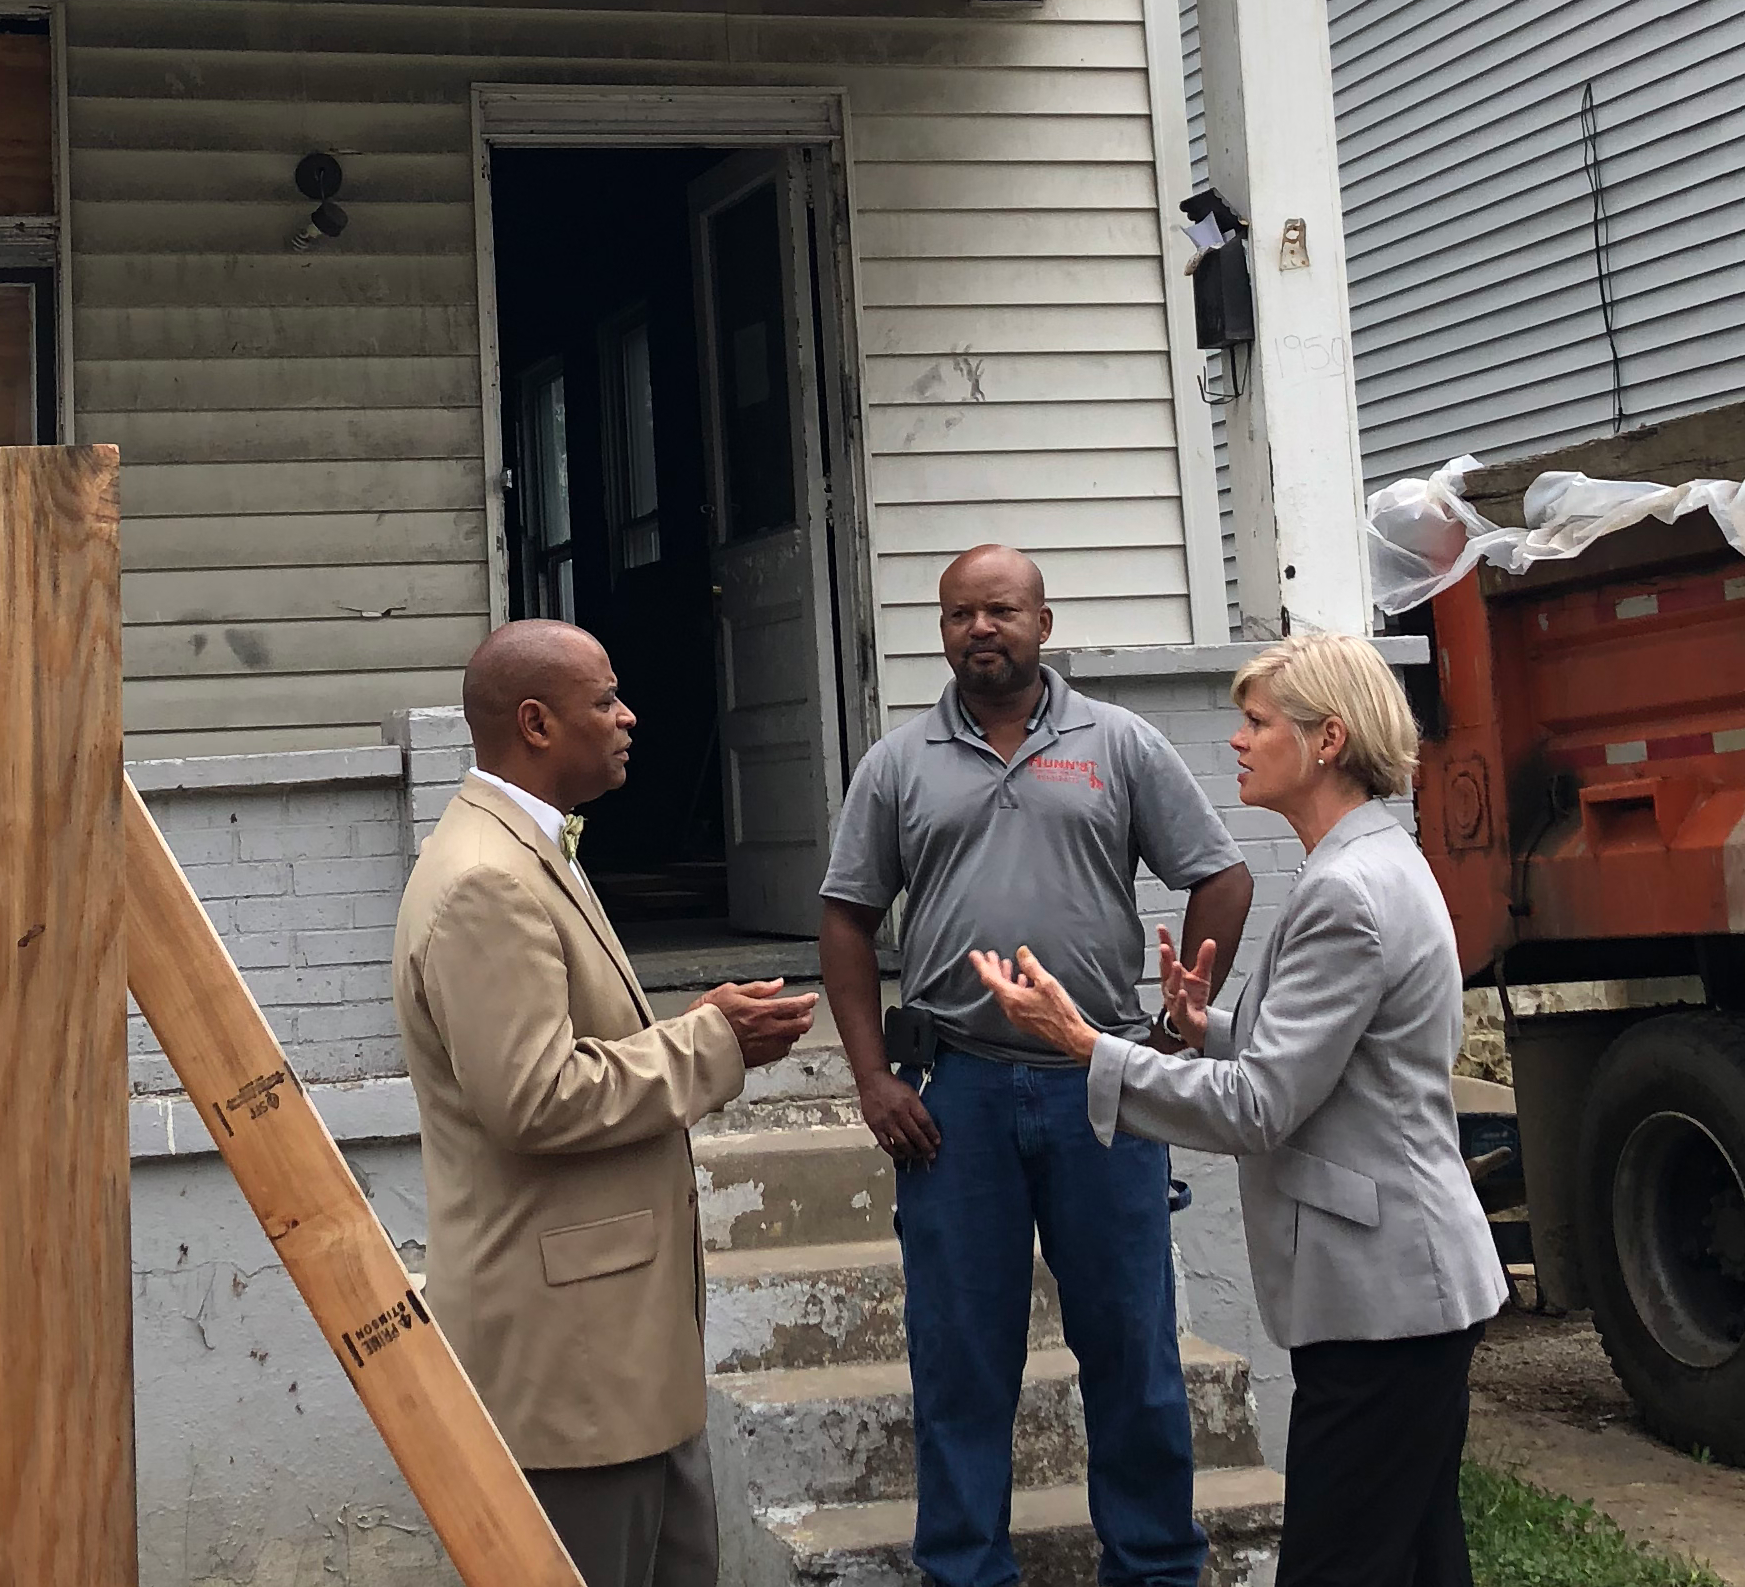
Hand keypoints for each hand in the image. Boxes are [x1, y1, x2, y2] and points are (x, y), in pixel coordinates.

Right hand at [697, 979, 817, 1067]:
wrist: (696, 1044)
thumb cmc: (709, 1016)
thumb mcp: (730, 991)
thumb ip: (759, 988)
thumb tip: (778, 984)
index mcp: (763, 1011)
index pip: (796, 1006)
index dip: (808, 1001)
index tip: (813, 998)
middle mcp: (769, 1030)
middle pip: (801, 1025)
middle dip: (807, 1017)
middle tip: (806, 1012)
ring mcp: (765, 1047)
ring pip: (792, 1039)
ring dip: (795, 1030)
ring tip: (791, 1023)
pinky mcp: (759, 1060)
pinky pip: (780, 1052)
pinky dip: (784, 1043)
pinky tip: (778, 1038)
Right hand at [858, 1068, 939, 1162]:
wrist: (872, 1080)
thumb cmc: (892, 1086)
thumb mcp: (911, 1092)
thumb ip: (918, 1109)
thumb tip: (927, 1128)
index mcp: (910, 1101)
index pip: (925, 1122)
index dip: (933, 1134)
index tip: (937, 1142)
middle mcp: (898, 1112)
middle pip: (915, 1135)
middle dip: (925, 1147)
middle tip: (931, 1155)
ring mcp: (886, 1121)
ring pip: (902, 1142)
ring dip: (912, 1152)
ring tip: (918, 1156)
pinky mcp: (875, 1127)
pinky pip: (886, 1144)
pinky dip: (895, 1153)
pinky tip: (901, 1156)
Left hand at [967, 946, 1096, 1063]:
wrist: (1069, 1035)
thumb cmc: (1059, 1011)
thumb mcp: (1046, 983)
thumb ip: (1031, 966)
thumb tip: (1021, 952)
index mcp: (1012, 998)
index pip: (990, 979)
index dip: (982, 965)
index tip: (975, 955)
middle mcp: (1010, 1008)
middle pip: (995, 986)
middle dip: (993, 969)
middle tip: (992, 956)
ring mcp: (1016, 1016)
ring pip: (1004, 993)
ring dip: (1004, 977)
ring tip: (1007, 964)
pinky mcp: (1023, 1020)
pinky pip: (1012, 1000)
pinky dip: (1013, 987)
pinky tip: (1021, 980)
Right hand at [1156, 927, 1215, 1049]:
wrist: (1195, 1026)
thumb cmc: (1193, 1000)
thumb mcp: (1202, 977)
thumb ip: (1205, 959)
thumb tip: (1210, 941)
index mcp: (1174, 976)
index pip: (1168, 956)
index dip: (1165, 942)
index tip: (1161, 928)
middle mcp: (1170, 987)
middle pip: (1166, 971)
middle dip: (1164, 959)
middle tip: (1164, 947)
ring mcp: (1174, 1002)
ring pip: (1171, 988)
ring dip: (1173, 977)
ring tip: (1176, 965)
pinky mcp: (1181, 1016)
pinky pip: (1179, 1008)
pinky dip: (1180, 1000)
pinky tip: (1182, 993)